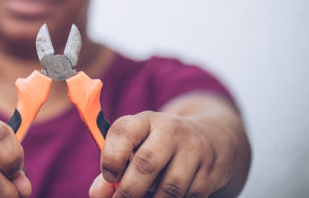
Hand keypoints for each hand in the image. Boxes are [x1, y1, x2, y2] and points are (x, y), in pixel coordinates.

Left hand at [89, 111, 236, 197]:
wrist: (210, 138)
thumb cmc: (159, 144)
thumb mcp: (137, 143)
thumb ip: (114, 165)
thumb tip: (98, 193)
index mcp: (146, 120)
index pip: (124, 132)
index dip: (111, 157)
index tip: (109, 176)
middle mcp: (171, 130)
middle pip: (146, 163)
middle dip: (129, 191)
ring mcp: (193, 151)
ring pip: (168, 188)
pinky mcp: (209, 173)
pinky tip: (163, 196)